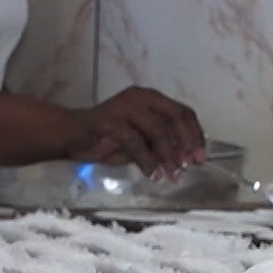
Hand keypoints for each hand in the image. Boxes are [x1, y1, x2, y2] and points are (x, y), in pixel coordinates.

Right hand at [69, 88, 206, 178]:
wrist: (71, 135)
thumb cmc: (106, 138)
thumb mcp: (141, 142)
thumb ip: (161, 145)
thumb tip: (186, 158)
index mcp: (151, 99)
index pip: (183, 112)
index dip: (196, 135)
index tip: (201, 157)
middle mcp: (141, 98)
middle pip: (175, 116)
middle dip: (187, 143)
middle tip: (190, 165)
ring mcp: (125, 107)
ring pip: (157, 129)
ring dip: (168, 156)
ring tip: (172, 175)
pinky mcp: (109, 120)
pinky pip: (135, 142)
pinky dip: (146, 161)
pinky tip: (152, 175)